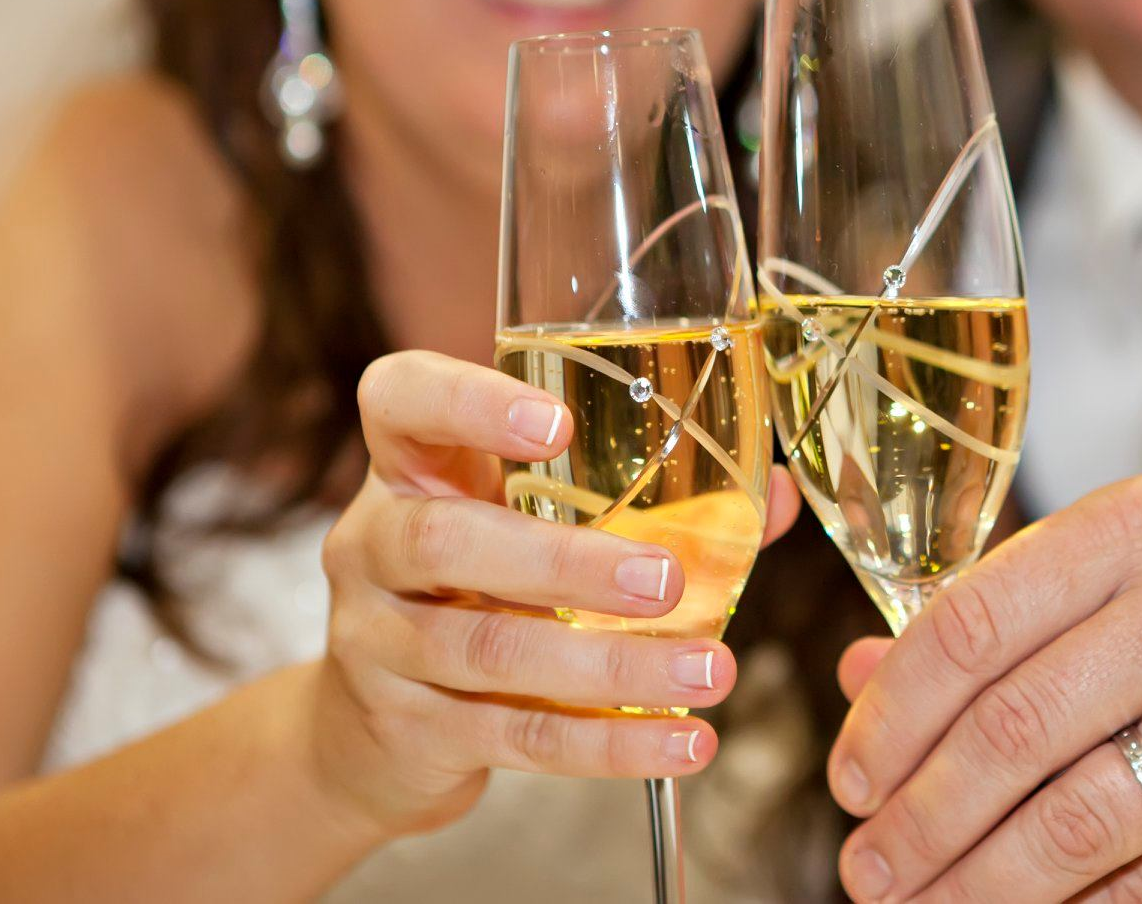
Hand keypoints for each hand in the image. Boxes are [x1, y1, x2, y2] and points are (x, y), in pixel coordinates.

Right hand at [301, 350, 798, 836]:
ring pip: (489, 650)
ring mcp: (376, 642)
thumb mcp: (530, 523)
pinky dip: (608, 742)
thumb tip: (769, 493)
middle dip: (564, 562)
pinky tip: (681, 742)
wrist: (372, 728)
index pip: (402, 399)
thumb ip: (649, 499)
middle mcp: (375, 544)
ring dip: (610, 665)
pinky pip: (513, 737)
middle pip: (444, 541)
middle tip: (665, 581)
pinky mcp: (406, 730)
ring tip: (707, 670)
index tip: (558, 424)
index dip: (468, 402)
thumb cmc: (481, 587)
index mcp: (410, 467)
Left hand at [828, 476, 1141, 903]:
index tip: (852, 773)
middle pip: (1013, 730)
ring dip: (975, 883)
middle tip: (866, 862)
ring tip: (917, 903)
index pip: (975, 623)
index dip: (892, 714)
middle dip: (918, 817)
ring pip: (1075, 823)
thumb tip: (861, 678)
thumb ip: (1005, 612)